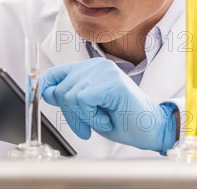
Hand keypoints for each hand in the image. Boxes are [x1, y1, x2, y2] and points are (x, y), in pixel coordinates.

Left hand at [40, 58, 177, 153]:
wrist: (150, 129)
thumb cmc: (121, 119)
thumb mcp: (88, 109)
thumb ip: (69, 98)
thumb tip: (46, 92)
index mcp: (90, 68)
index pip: (57, 73)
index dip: (46, 87)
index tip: (46, 99)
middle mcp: (97, 65)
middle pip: (61, 90)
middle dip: (71, 114)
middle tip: (89, 125)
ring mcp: (105, 72)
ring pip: (71, 96)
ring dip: (84, 117)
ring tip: (103, 118)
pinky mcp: (112, 82)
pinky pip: (84, 101)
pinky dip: (93, 118)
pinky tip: (108, 119)